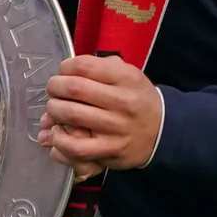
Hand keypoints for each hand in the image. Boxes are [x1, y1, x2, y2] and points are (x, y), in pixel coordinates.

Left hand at [36, 55, 163, 175]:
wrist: (162, 132)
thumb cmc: (136, 99)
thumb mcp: (128, 74)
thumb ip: (101, 66)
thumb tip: (66, 71)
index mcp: (126, 78)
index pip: (85, 65)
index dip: (65, 67)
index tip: (63, 71)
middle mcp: (122, 102)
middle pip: (74, 88)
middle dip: (55, 87)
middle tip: (53, 90)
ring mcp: (116, 128)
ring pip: (72, 115)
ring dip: (53, 111)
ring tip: (54, 110)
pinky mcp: (111, 151)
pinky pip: (76, 147)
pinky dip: (59, 141)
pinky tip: (57, 135)